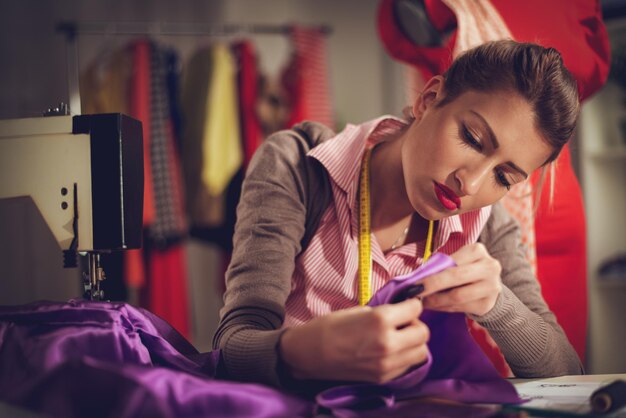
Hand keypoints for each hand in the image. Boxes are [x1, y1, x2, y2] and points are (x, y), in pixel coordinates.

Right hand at [279, 298, 429, 382]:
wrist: (310, 354)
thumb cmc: (329, 326)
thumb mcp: (358, 310)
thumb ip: (384, 312)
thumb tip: (401, 311)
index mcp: (381, 320)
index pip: (415, 309)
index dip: (411, 304)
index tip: (405, 305)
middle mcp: (389, 343)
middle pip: (423, 332)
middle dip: (415, 324)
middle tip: (402, 322)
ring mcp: (388, 364)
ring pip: (421, 352)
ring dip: (414, 342)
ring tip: (398, 338)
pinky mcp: (384, 378)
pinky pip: (408, 366)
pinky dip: (405, 357)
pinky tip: (390, 351)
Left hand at [419, 243, 501, 315]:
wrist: (489, 288)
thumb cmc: (466, 271)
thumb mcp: (457, 262)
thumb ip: (441, 266)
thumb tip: (416, 276)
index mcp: (477, 251)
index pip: (451, 262)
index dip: (431, 272)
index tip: (414, 281)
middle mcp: (488, 267)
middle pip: (455, 277)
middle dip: (431, 285)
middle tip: (415, 292)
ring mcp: (491, 286)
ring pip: (457, 296)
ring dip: (435, 300)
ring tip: (423, 301)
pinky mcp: (487, 304)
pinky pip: (460, 307)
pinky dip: (443, 307)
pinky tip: (434, 306)